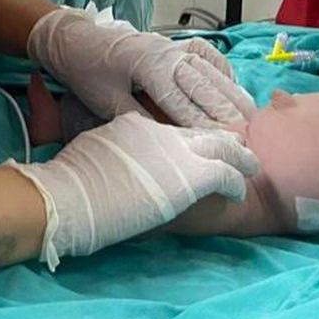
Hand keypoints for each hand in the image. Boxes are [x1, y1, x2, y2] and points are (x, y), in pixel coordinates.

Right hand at [7, 111, 259, 267]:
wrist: (70, 195)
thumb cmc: (70, 182)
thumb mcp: (93, 150)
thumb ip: (114, 150)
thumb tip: (119, 160)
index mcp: (136, 123)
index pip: (174, 126)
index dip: (191, 136)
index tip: (200, 145)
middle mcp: (162, 131)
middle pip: (203, 130)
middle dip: (223, 139)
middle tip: (237, 148)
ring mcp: (178, 151)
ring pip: (222, 147)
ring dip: (238, 158)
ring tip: (249, 167)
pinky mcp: (192, 176)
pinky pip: (226, 174)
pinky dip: (236, 181)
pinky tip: (240, 191)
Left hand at [27, 8, 257, 127]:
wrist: (76, 41)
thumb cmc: (88, 74)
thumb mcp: (107, 104)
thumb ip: (139, 122)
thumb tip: (169, 143)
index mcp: (149, 68)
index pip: (184, 103)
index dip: (205, 126)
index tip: (224, 146)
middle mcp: (167, 54)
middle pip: (204, 85)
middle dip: (227, 112)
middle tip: (248, 137)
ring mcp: (172, 46)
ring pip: (210, 69)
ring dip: (230, 91)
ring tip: (250, 114)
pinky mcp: (172, 44)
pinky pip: (205, 53)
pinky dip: (221, 68)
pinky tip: (232, 84)